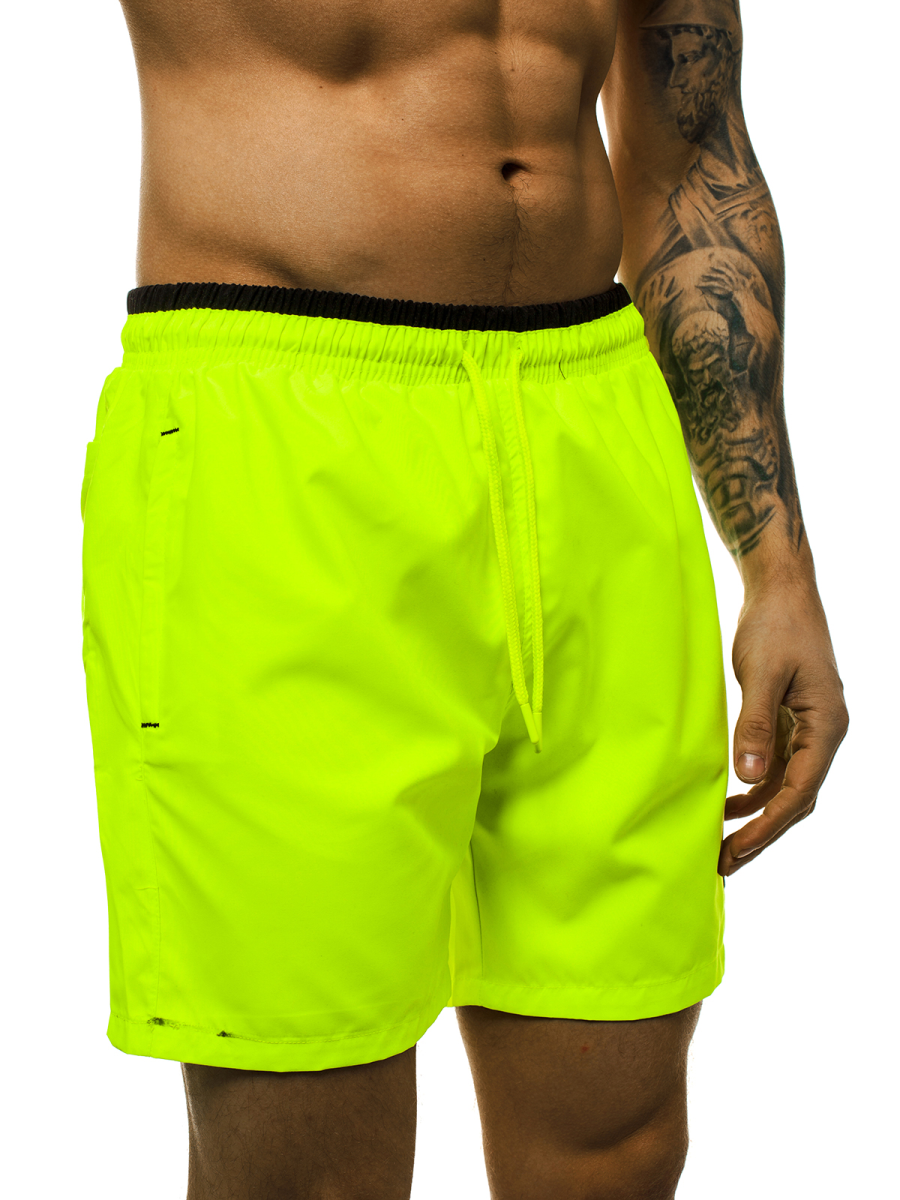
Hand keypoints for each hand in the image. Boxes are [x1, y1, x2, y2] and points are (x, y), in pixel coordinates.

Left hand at [719, 579, 848, 875]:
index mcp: (827, 726)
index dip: (767, 826)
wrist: (782, 587)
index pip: (799, 791)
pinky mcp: (789, 718)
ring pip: (785, 785)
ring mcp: (808, 727)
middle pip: (796, 798)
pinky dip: (752, 787)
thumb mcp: (761, 674)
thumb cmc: (775, 624)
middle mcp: (823, 732)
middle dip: (762, 832)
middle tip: (723, 863)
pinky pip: (774, 765)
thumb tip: (747, 778)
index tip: (737, 851)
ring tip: (721, 842)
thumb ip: (755, 726)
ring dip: (755, 814)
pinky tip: (726, 801)